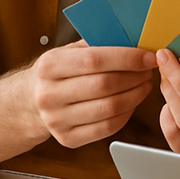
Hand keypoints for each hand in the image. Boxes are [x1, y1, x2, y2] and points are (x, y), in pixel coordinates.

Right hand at [32, 42, 154, 146]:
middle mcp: (48, 95)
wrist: (30, 100)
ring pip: (109, 108)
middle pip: (104, 86)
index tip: (148, 57)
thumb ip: (99, 44)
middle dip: (135, 77)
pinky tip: (132, 101)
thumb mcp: (70, 50)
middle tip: (149, 70)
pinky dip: (127, 114)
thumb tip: (136, 39)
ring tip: (144, 84)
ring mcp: (56, 120)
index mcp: (49, 66)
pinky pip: (108, 128)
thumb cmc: (59, 71)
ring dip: (135, 95)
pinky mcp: (67, 139)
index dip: (127, 58)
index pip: (95, 60)